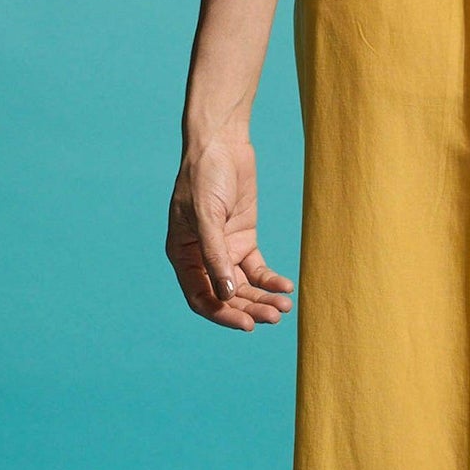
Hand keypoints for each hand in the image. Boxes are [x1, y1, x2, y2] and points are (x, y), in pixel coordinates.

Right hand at [167, 129, 293, 331]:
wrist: (222, 144)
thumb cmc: (205, 176)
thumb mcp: (206, 216)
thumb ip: (215, 255)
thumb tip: (226, 294)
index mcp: (184, 256)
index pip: (201, 298)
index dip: (223, 315)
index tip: (247, 325)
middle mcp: (202, 258)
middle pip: (226, 297)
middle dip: (249, 309)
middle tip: (274, 317)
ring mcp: (225, 250)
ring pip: (244, 287)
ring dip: (262, 299)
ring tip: (284, 308)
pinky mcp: (244, 239)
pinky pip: (258, 270)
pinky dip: (271, 281)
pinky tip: (286, 287)